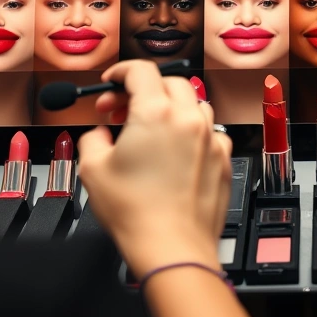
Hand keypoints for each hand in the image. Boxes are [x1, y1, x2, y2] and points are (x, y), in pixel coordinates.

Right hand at [77, 60, 232, 276]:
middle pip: (169, 82)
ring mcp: (211, 138)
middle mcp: (188, 119)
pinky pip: (209, 132)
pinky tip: (175, 151)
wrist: (171, 245)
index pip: (140, 70)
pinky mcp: (223, 158)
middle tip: (121, 110)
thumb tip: (100, 134)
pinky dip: (191, 132)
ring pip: (194, 104)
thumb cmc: (137, 212)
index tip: (111, 82)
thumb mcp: (93, 168)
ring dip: (171, 107)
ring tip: (150, 129)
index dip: (120, 71)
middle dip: (143, 89)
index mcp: (156, 113)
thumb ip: (94, 138)